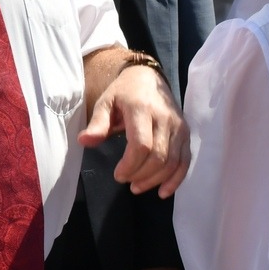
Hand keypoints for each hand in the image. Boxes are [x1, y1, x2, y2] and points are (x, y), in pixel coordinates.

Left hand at [83, 60, 187, 196]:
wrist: (149, 77)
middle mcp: (164, 119)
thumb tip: (83, 142)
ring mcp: (178, 127)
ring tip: (138, 187)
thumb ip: (97, 124)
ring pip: (172, 162)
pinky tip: (163, 192)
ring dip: (155, 180)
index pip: (141, 145)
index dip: (130, 165)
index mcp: (142, 109)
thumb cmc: (123, 93)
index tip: (118, 175)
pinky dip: (176, 179)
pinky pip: (185, 160)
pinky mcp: (185, 133)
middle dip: (141, 175)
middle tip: (126, 182)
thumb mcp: (105, 103)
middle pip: (158, 157)